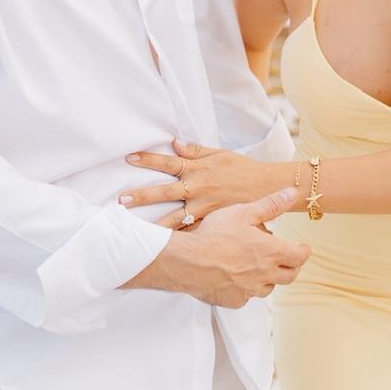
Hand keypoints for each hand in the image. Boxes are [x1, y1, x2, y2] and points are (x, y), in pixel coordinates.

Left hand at [120, 139, 287, 228]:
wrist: (268, 188)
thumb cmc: (243, 169)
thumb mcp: (220, 154)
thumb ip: (196, 150)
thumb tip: (174, 142)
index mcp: (198, 168)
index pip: (169, 161)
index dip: (149, 159)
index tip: (129, 158)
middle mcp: (199, 187)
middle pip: (166, 190)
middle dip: (143, 195)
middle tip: (122, 199)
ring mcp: (205, 206)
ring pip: (176, 216)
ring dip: (156, 223)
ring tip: (139, 231)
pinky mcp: (213, 221)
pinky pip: (193, 231)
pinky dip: (180, 238)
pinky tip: (166, 247)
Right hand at [127, 187, 311, 306]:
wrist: (187, 262)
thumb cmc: (214, 235)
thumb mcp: (243, 212)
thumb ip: (271, 205)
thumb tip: (293, 194)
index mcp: (271, 252)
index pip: (300, 256)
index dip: (303, 251)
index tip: (302, 248)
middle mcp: (265, 275)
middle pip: (290, 276)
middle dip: (292, 267)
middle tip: (287, 259)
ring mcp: (250, 290)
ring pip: (269, 288)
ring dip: (270, 278)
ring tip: (261, 268)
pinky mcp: (235, 301)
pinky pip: (247, 297)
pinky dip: (247, 288)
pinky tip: (238, 278)